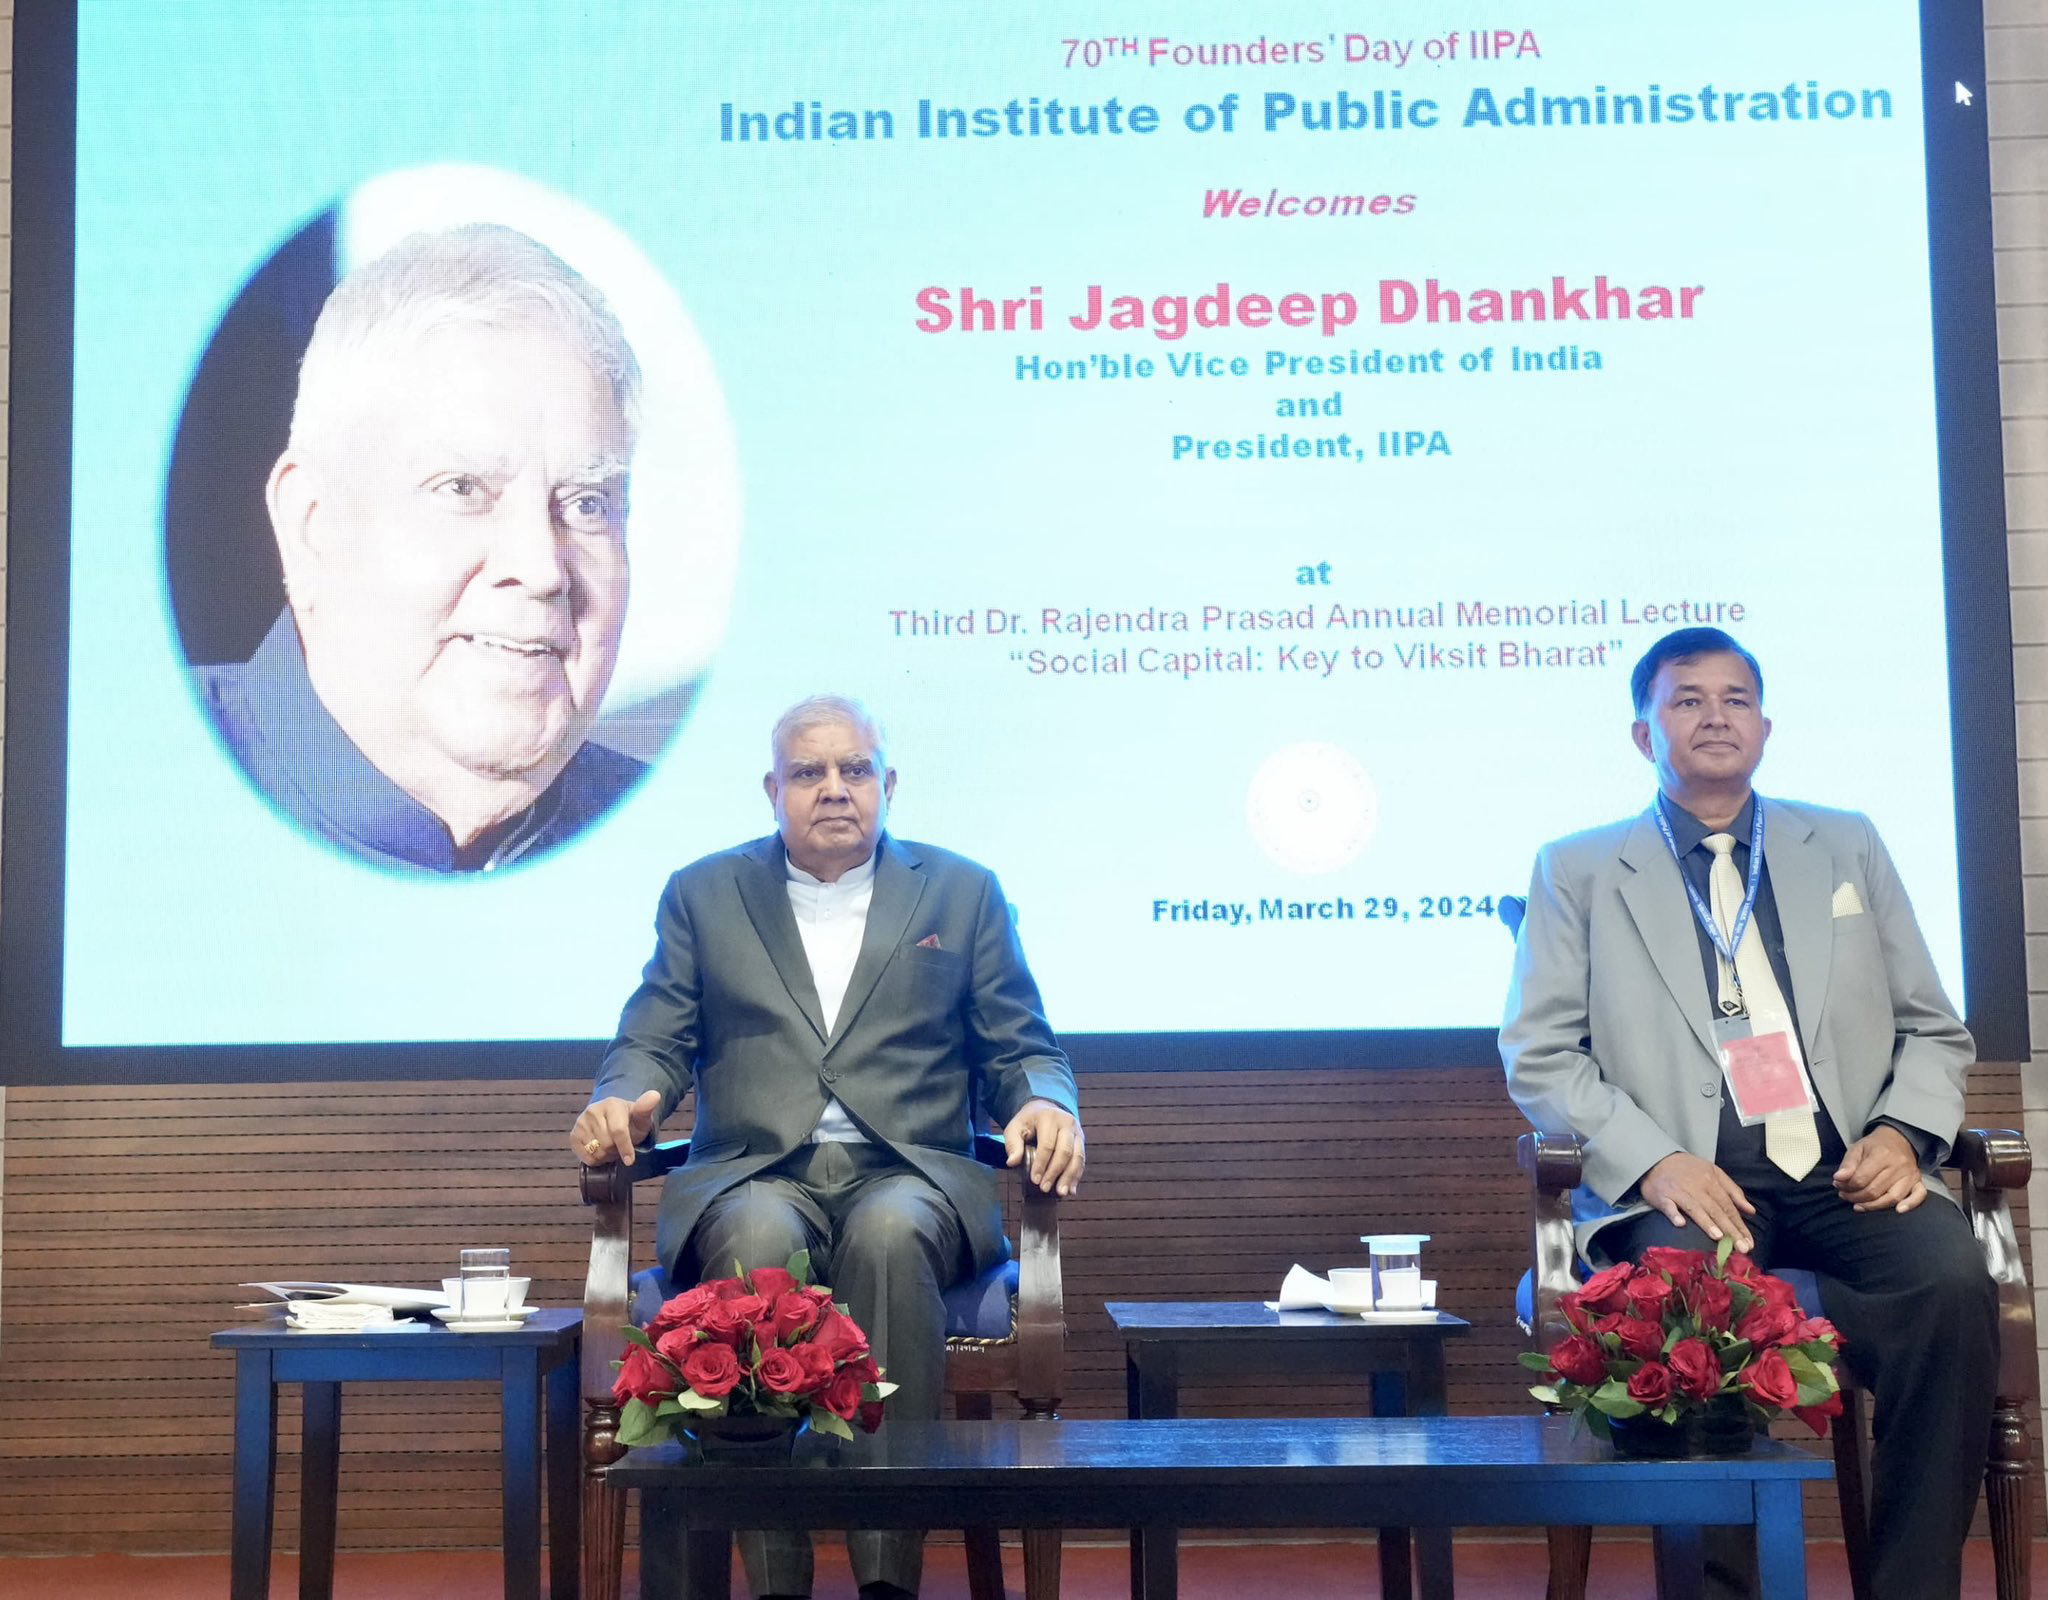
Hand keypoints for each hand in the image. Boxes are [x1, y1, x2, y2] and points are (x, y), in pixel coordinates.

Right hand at [571, 1090, 662, 1165]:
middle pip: (606, 1144)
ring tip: (611, 1147)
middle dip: (616, 1150)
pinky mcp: (573, 1134)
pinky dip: (595, 1159)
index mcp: (611, 1104)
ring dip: (606, 1155)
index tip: (630, 1161)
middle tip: (620, 1146)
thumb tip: (655, 1095)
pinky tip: (600, 1149)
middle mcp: (593, 1110)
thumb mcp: (641, 1117)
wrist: (613, 1120)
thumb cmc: (630, 1121)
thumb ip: (646, 1108)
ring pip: (595, 1152)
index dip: (625, 1148)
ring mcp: (581, 1122)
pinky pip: (585, 1156)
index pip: (618, 1131)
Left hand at [1002, 1098, 1084, 1195]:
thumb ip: (1012, 1144)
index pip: (1047, 1144)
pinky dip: (1076, 1176)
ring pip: (1077, 1156)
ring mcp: (1077, 1131)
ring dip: (1070, 1177)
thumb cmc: (1027, 1122)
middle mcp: (1067, 1122)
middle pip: (1065, 1151)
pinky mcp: (1081, 1140)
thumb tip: (1012, 1162)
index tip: (1035, 1180)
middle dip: (1055, 1172)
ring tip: (1061, 1193)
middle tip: (1045, 1188)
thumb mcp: (1015, 1128)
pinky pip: (1082, 1160)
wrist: (1044, 1109)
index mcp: (1049, 1117)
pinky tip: (1071, 1190)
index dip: (1041, 1164)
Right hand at [1639, 1153, 1755, 1251]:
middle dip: (1730, 1230)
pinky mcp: (1662, 1196)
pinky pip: (1668, 1206)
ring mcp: (1679, 1192)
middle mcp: (1697, 1188)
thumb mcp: (1714, 1172)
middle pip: (1716, 1211)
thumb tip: (1751, 1211)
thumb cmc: (1689, 1169)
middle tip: (1742, 1248)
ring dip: (1707, 1223)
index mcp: (1712, 1182)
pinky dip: (1674, 1214)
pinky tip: (1680, 1224)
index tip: (1750, 1243)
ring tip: (1719, 1238)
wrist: (1657, 1158)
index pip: (1729, 1207)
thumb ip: (1733, 1191)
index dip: (1740, 1225)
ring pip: (1695, 1209)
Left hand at [1834, 1125, 1925, 1212]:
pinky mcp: (1918, 1181)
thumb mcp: (1857, 1148)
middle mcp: (1898, 1165)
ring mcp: (1910, 1174)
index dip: (1847, 1186)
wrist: (1899, 1138)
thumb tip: (1838, 1179)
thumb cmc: (1875, 1146)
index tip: (1839, 1185)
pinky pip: (1919, 1196)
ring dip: (1873, 1206)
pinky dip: (1910, 1204)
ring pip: (1892, 1197)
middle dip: (1856, 1197)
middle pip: (1875, 1190)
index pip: (1861, 1179)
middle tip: (1845, 1196)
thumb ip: (1847, 1164)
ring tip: (1859, 1206)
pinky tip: (1898, 1210)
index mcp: (1881, 1155)